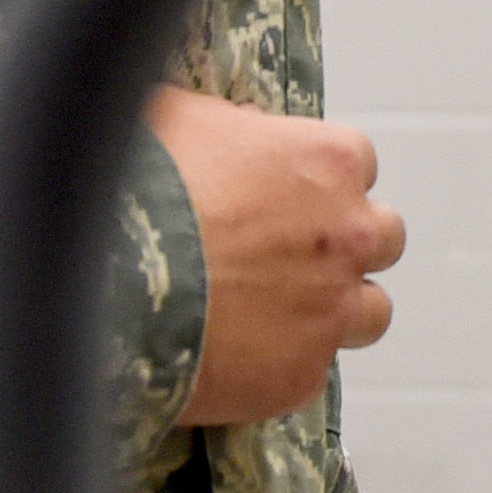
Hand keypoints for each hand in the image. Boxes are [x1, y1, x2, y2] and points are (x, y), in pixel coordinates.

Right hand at [146, 84, 403, 426]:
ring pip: (370, 312)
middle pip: (380, 238)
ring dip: (333, 310)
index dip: (317, 183)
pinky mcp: (300, 376)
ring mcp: (331, 310)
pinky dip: (281, 366)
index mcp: (330, 162)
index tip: (284, 198)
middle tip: (286, 258)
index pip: (357, 166)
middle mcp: (349, 234)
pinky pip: (309, 372)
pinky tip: (232, 359)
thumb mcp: (179, 116)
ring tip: (273, 317)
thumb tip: (239, 130)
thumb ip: (231, 124)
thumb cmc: (140, 188)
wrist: (111, 283)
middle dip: (341, 246)